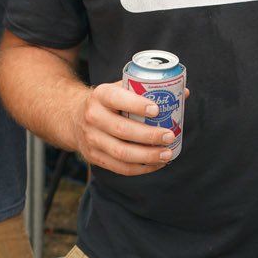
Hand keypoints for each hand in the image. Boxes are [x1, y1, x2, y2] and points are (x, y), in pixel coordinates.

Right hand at [61, 80, 177, 175]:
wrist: (73, 117)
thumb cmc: (108, 102)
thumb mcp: (120, 89)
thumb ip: (147, 90)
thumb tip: (183, 94)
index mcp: (100, 95)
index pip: (117, 98)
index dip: (137, 105)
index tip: (157, 110)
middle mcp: (92, 117)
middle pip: (121, 130)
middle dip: (148, 135)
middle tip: (169, 136)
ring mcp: (92, 139)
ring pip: (121, 152)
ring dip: (147, 156)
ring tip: (167, 154)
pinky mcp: (94, 157)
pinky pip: (119, 167)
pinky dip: (141, 168)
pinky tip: (157, 164)